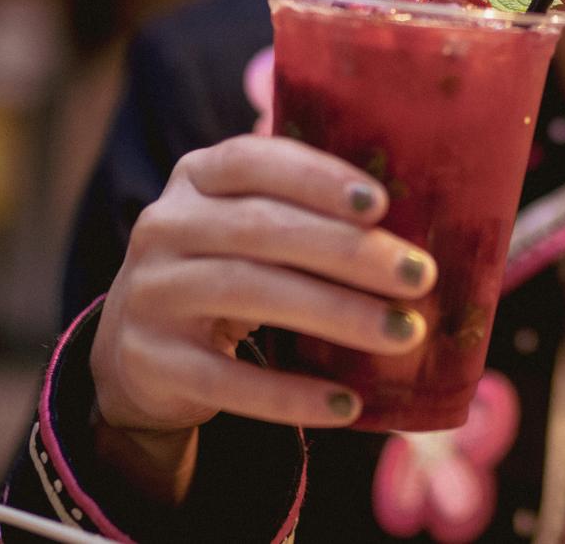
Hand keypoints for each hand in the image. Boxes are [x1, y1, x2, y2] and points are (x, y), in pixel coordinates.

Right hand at [90, 135, 435, 442]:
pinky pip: (228, 380)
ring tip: (404, 334)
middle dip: (350, 252)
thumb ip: (308, 208)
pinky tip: (346, 404)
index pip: (255, 161)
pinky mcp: (151, 361)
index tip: (381, 203)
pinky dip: (290, 396)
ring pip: (250, 294)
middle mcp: (164, 225)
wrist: (136, 349)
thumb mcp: (248, 225)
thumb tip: (427, 207)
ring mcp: (151, 293)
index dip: (318, 179)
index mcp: (197, 176)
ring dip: (336, 315)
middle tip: (420, 275)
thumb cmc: (228, 268)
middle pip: (264, 231)